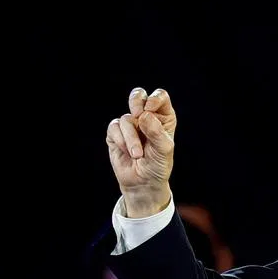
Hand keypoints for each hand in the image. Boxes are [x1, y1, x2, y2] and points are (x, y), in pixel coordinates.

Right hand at [106, 88, 176, 216]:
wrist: (143, 183)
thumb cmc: (158, 165)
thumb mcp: (163, 150)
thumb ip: (156, 131)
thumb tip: (143, 115)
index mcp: (162, 118)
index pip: (160, 97)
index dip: (154, 99)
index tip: (150, 109)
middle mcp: (146, 117)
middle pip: (138, 95)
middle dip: (136, 101)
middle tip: (138, 114)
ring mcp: (130, 124)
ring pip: (126, 119)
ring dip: (131, 138)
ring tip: (137, 154)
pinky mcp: (115, 133)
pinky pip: (114, 128)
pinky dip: (121, 141)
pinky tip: (128, 153)